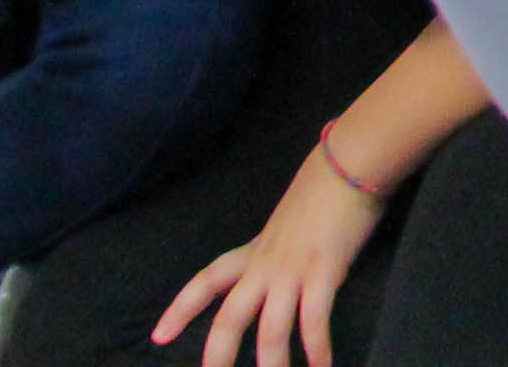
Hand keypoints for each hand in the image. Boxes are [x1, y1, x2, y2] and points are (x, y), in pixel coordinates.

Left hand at [158, 139, 396, 366]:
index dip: (181, 309)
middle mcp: (266, 265)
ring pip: (270, 329)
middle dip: (218, 355)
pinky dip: (317, 348)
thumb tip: (287, 255)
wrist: (349, 161)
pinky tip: (323, 366)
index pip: (207, 280)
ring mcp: (293, 269)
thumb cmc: (326, 185)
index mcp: (255, 251)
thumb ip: (283, 242)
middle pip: (230, 317)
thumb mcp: (291, 219)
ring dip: (272, 363)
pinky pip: (314, 319)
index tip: (158, 336)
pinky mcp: (324, 270)